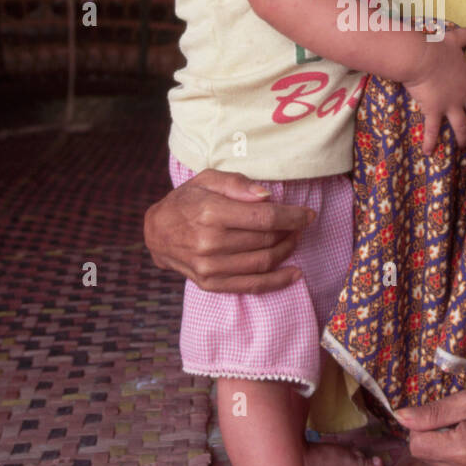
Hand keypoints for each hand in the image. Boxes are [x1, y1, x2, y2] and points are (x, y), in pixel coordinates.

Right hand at [144, 168, 315, 292]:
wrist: (157, 232)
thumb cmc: (186, 201)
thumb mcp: (207, 179)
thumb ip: (237, 184)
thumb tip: (267, 196)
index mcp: (211, 213)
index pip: (264, 217)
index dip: (292, 216)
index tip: (308, 214)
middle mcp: (211, 243)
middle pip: (267, 239)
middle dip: (290, 231)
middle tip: (298, 224)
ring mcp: (210, 267)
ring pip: (263, 262)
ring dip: (286, 251)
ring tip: (293, 239)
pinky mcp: (211, 284)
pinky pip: (252, 286)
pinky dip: (277, 281)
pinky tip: (294, 273)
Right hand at [405, 28, 465, 154]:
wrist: (421, 57)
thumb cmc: (436, 47)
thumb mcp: (454, 38)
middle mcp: (463, 93)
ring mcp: (450, 104)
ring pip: (462, 125)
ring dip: (464, 137)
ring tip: (464, 146)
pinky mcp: (435, 111)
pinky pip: (433, 130)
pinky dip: (431, 142)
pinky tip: (428, 153)